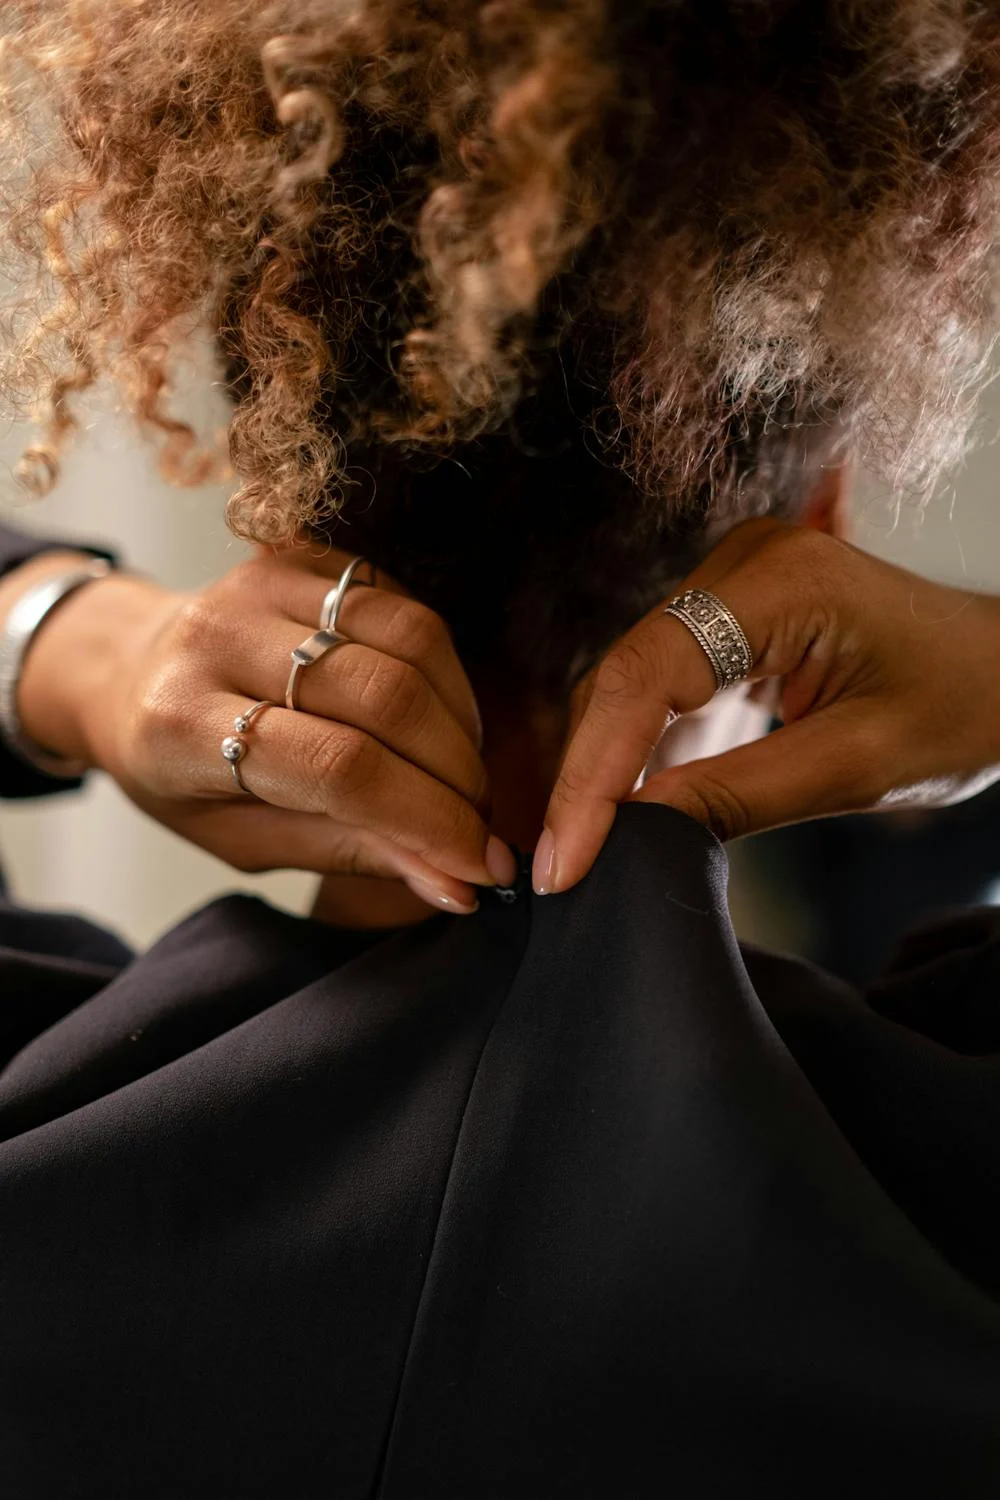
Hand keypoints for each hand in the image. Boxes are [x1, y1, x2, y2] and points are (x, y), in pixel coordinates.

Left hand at [10, 547, 515, 914]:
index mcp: (184, 725)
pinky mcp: (303, 556)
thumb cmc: (180, 773)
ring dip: (462, 721)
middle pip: (385, 698)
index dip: (426, 819)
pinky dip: (444, 672)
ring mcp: (262, 585)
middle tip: (480, 822)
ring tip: (464, 774)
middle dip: (457, 773)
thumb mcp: (243, 839)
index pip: (338, 769)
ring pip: (410, 642)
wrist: (126, 672)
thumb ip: (347, 850)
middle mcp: (219, 639)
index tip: (479, 864)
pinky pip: (406, 606)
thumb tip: (453, 880)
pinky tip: (443, 717)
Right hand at [537, 519, 999, 892]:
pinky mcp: (735, 617)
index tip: (566, 857)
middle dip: (588, 775)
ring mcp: (736, 584)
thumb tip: (629, 830)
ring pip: (636, 681)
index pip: (648, 675)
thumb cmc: (967, 706)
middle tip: (561, 869)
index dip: (593, 772)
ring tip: (581, 851)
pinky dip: (644, 750)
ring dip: (607, 765)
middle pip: (627, 673)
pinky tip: (625, 811)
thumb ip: (735, 794)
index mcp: (783, 580)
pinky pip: (668, 684)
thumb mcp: (856, 765)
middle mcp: (745, 563)